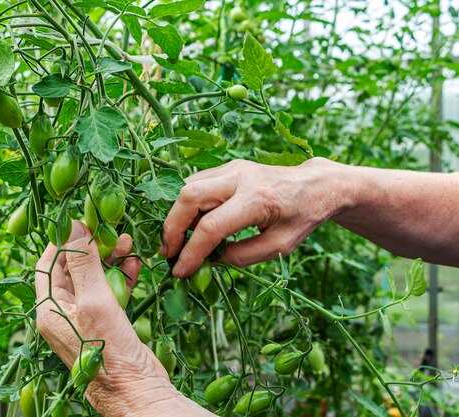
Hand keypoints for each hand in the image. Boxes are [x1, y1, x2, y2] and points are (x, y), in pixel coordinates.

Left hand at [36, 221, 206, 416]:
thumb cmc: (109, 350)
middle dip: (91, 247)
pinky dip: (120, 278)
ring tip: (127, 243)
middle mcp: (62, 314)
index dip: (63, 239)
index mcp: (49, 309)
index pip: (48, 263)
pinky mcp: (105, 325)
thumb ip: (83, 263)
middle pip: (72, 269)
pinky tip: (135, 265)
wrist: (136, 391)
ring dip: (108, 260)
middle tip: (111, 230)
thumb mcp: (94, 300)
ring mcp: (84, 320)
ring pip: (93, 279)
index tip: (82, 221)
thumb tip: (73, 226)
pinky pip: (109, 293)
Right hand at [161, 158, 343, 276]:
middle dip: (172, 227)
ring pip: (188, 187)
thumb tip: (207, 262)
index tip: (179, 271)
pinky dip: (185, 206)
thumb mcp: (278, 246)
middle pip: (190, 197)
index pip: (211, 227)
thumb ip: (242, 256)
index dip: (191, 252)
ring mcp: (231, 168)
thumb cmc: (300, 218)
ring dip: (176, 216)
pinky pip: (196, 183)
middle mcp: (240, 177)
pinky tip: (188, 225)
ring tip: (175, 242)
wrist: (314, 185)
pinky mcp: (227, 167)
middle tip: (168, 253)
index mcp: (257, 199)